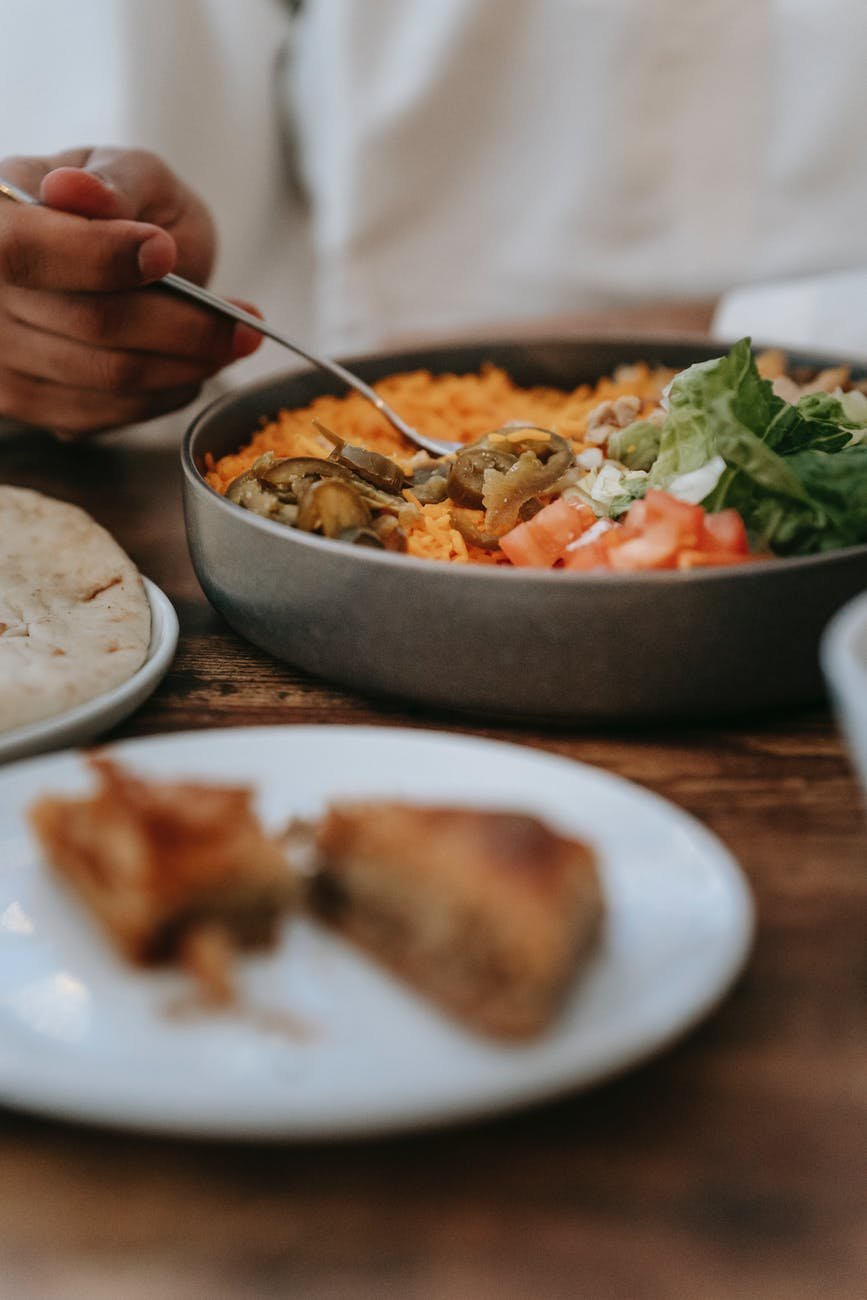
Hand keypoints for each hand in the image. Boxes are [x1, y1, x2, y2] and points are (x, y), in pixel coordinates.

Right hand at [0, 147, 261, 436]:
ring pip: (108, 376)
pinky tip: (192, 367)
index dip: (99, 258)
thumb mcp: (127, 172)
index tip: (164, 252)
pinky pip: (109, 414)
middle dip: (182, 325)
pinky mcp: (27, 406)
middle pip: (89, 324)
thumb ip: (114, 181)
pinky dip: (165, 393)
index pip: (24, 251)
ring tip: (234, 342)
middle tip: (247, 321)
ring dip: (187, 365)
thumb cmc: (120, 209)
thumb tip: (77, 191)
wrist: (107, 258)